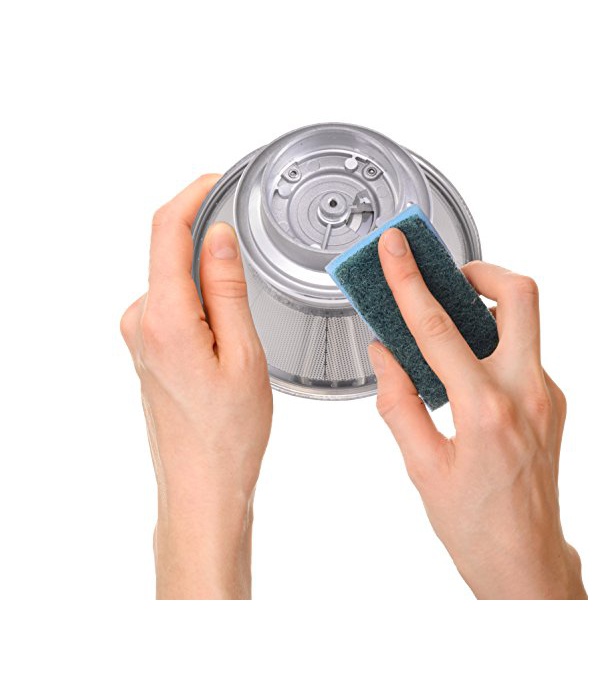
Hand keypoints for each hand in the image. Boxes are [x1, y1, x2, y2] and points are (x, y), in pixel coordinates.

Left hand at [120, 175, 271, 598]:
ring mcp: (140, 337)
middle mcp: (141, 322)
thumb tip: (217, 236)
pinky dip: (200, 298)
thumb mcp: (243, 353)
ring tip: (246, 307)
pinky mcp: (148, 349)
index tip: (218, 179)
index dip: (192, 195)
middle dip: (207, 237)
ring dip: (207, 274)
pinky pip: (172, 304)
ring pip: (175, 280)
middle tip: (251, 241)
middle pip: (169, 252)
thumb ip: (226, 287)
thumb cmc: (227, 432)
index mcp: (165, 318)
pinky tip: (228, 329)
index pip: (166, 231)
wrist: (201, 483)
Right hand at [367, 227, 585, 598]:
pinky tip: (464, 365)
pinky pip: (522, 351)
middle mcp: (526, 394)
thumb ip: (398, 403)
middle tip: (446, 274)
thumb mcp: (421, 467)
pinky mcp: (551, 402)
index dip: (410, 283)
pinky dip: (490, 342)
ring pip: (525, 321)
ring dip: (487, 306)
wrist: (525, 560)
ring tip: (448, 316)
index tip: (396, 249)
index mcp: (485, 411)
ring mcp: (546, 396)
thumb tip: (383, 356)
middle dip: (481, 271)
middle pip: (520, 297)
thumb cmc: (475, 525)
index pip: (439, 329)